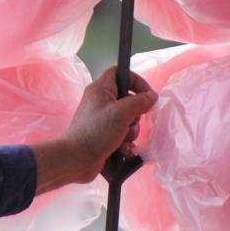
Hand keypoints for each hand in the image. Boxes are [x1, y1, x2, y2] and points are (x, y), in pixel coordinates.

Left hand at [63, 66, 157, 181]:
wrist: (77, 158)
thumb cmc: (97, 131)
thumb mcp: (122, 113)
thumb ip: (139, 102)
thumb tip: (152, 96)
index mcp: (100, 89)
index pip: (119, 71)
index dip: (135, 80)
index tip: (147, 94)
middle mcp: (101, 101)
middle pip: (128, 99)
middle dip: (135, 114)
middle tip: (129, 122)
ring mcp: (102, 119)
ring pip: (128, 119)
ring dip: (130, 131)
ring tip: (122, 139)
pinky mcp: (104, 134)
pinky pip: (122, 134)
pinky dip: (125, 142)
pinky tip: (123, 149)